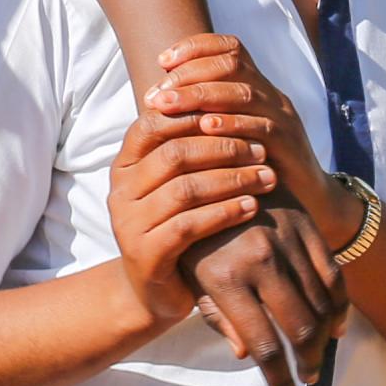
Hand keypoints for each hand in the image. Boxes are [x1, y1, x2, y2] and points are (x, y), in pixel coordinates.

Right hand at [109, 89, 288, 330]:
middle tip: (261, 149)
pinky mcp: (145, 254)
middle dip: (223, 147)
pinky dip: (224, 212)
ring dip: (231, 179)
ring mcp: (129, 223)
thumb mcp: (175, 183)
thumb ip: (186, 147)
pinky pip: (188, 225)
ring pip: (184, 188)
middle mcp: (120, 190)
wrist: (152, 291)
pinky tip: (251, 206)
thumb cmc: (174, 226)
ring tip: (266, 177)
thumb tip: (222, 94)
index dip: (196, 114)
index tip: (239, 116)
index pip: (154, 122)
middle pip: (173, 153)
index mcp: (124, 164)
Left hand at [147, 35, 350, 244]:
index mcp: (256, 87)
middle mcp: (270, 96)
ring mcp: (282, 118)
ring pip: (243, 92)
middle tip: (157, 92)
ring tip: (167, 105)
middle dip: (189, 73)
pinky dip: (231, 124)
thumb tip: (155, 101)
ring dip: (200, 95)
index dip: (195, 47)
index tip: (162, 61)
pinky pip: (261, 127)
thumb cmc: (255, 167)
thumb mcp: (231, 133)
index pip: (230, 48)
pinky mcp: (289, 145)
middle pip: (232, 65)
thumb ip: (205, 114)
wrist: (309, 201)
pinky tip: (204, 127)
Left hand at [178, 207, 341, 385]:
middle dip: (307, 363)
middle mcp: (259, 260)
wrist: (207, 175)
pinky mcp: (305, 227)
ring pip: (321, 305)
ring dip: (324, 340)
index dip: (278, 380)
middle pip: (300, 328)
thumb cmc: (194, 237)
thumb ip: (218, 316)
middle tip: (307, 378)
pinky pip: (333, 274)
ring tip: (317, 358)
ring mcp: (286, 241)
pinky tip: (334, 325)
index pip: (263, 344)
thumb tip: (246, 355)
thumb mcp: (191, 279)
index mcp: (224, 279)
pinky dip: (339, 306)